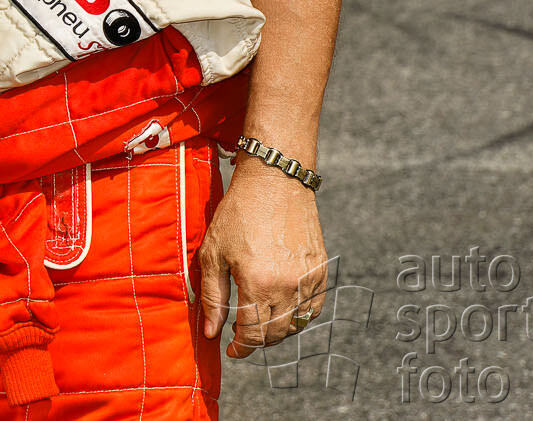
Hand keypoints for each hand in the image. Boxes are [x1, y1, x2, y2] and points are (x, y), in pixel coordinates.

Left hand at [197, 160, 329, 357]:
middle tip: (242, 336)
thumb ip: (212, 296)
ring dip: (278, 331)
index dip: (241, 348)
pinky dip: (299, 316)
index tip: (231, 350)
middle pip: (275, 333)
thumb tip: (211, 332)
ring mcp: (309, 280)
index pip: (253, 334)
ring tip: (259, 322)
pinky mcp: (321, 271)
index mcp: (258, 284)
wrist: (275, 182)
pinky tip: (283, 309)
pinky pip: (314, 307)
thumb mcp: (212, 253)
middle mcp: (288, 286)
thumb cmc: (237, 214)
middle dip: (257, 341)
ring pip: (297, 324)